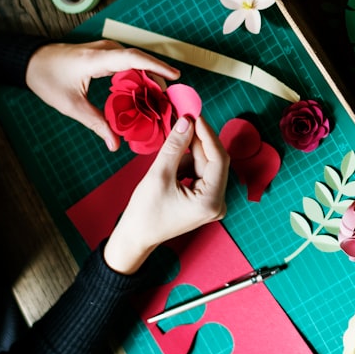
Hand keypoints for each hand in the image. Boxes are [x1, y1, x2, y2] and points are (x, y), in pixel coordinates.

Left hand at [25, 40, 179, 150]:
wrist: (30, 61)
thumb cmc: (47, 79)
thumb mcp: (71, 105)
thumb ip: (96, 124)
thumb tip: (115, 145)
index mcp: (97, 60)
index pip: (134, 59)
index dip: (156, 67)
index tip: (176, 76)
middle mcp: (105, 49)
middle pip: (140, 60)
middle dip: (158, 78)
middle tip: (170, 99)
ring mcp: (106, 49)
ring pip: (136, 61)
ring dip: (149, 76)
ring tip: (160, 98)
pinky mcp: (105, 52)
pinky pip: (128, 62)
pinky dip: (139, 74)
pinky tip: (143, 91)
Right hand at [104, 116, 228, 273]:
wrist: (135, 237)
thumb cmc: (144, 212)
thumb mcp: (158, 175)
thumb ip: (175, 146)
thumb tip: (186, 121)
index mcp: (211, 201)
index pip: (218, 159)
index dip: (207, 135)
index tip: (196, 116)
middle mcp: (218, 203)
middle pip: (213, 162)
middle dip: (197, 142)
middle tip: (184, 120)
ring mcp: (213, 203)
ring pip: (205, 166)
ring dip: (188, 155)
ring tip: (168, 154)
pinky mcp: (205, 200)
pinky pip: (200, 174)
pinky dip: (186, 165)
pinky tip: (170, 167)